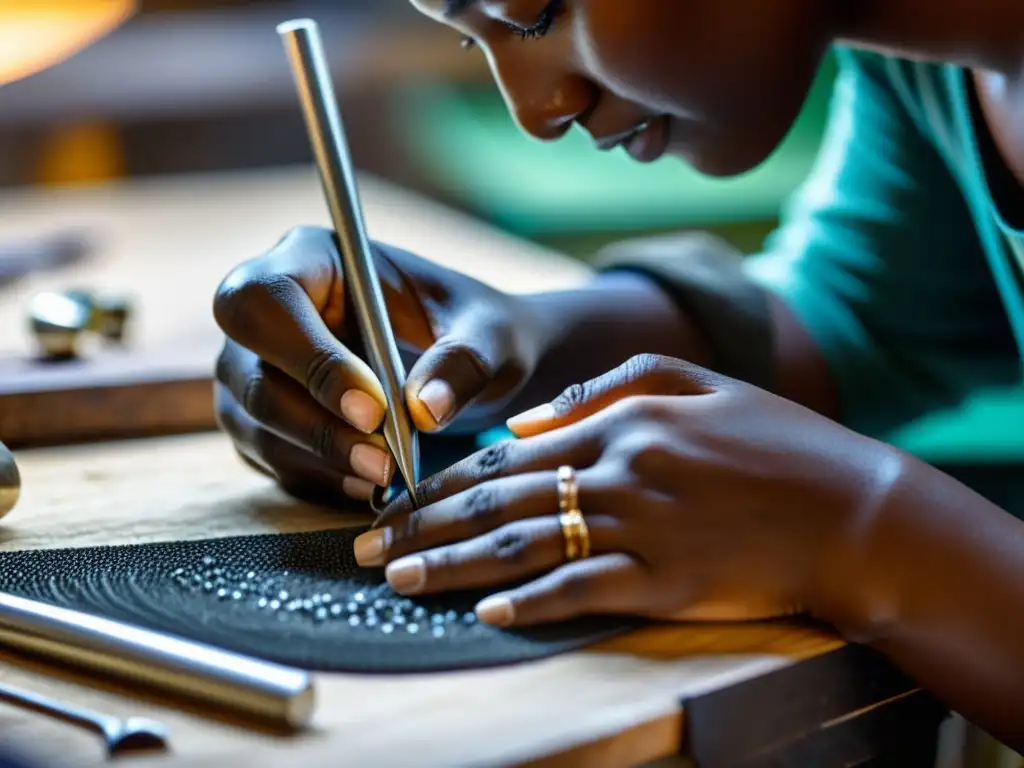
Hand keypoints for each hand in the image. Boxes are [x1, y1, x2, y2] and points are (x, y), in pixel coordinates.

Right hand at [212, 226, 546, 503]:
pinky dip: (318, 479)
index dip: (307, 357)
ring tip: (384, 476)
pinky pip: (271, 457)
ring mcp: (253, 367)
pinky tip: (368, 486)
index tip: (373, 409)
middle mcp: (267, 311)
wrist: (474, 366)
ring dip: (318, 458)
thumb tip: (426, 408)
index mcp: (312, 259)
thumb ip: (465, 360)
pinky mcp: (263, 419)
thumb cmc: (477, 330)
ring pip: (254, 422)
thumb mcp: (491, 334)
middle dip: (315, 425)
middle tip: (384, 461)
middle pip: (247, 372)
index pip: (265, 300)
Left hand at [353, 354, 897, 627]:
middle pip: (497, 503)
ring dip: (454, 567)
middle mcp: (615, 474)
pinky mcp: (664, 580)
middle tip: (368, 549)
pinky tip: (488, 613)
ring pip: (524, 547)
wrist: (849, 508)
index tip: (395, 503)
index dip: (441, 483)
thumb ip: (604, 391)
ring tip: (401, 581)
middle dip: (424, 528)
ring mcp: (637, 529)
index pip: (505, 458)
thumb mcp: (692, 383)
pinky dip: (532, 604)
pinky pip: (583, 592)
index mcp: (617, 425)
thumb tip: (526, 426)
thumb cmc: (773, 442)